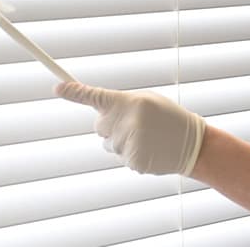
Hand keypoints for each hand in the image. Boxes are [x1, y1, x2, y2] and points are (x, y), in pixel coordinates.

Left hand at [55, 82, 205, 175]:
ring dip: (121, 141)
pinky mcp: (132, 161)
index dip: (73, 92)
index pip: (94, 96)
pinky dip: (131, 155)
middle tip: (135, 124)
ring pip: (108, 144)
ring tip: (146, 138)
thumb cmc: (167, 118)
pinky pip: (120, 157)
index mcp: (128, 102)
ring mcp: (128, 143)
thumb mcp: (147, 101)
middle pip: (98, 125)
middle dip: (110, 125)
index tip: (57, 88)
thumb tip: (98, 111)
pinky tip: (148, 150)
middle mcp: (125, 122)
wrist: (192, 144)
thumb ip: (121, 103)